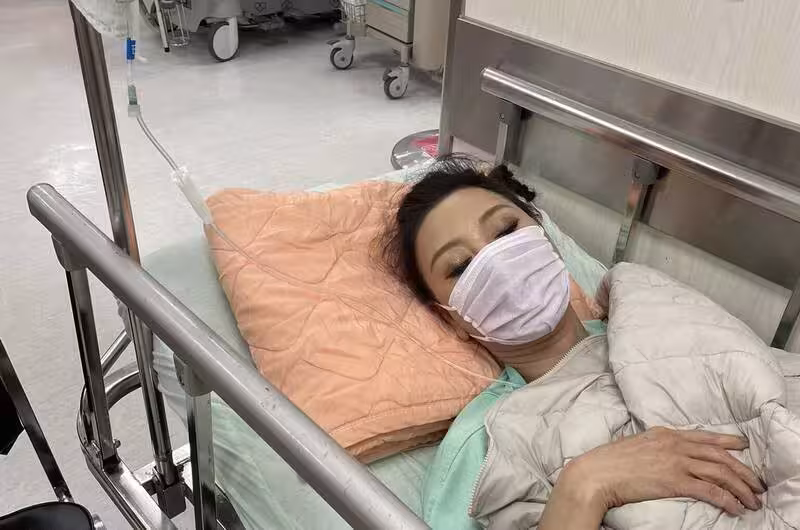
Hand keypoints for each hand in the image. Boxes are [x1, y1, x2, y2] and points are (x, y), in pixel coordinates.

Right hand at [540, 427, 763, 528]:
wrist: (595, 474)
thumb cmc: (609, 463)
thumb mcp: (635, 445)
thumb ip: (654, 446)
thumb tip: (664, 454)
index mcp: (664, 433)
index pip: (704, 437)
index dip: (727, 442)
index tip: (742, 446)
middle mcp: (673, 444)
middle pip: (719, 455)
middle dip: (742, 471)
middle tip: (756, 483)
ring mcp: (674, 462)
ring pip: (720, 472)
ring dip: (740, 488)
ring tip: (751, 500)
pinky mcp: (674, 481)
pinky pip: (710, 490)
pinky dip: (727, 499)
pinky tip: (735, 508)